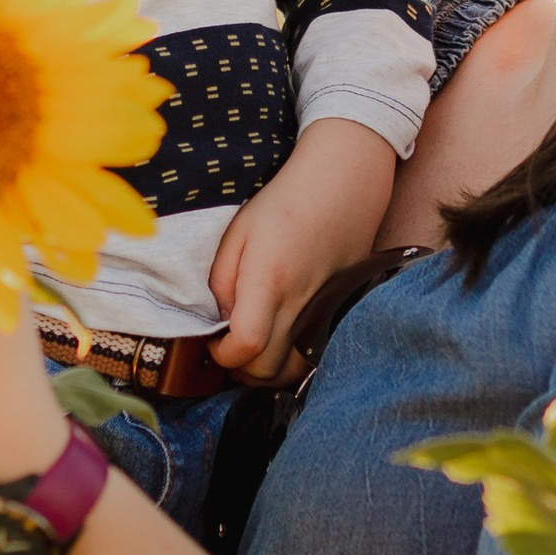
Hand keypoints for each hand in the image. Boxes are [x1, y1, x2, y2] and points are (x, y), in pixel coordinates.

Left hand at [207, 118, 398, 382]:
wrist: (343, 182)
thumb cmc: (286, 201)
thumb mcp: (238, 232)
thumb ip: (223, 281)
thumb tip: (222, 321)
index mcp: (270, 281)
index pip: (246, 345)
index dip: (221, 356)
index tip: (212, 343)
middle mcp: (301, 303)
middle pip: (268, 370)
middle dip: (240, 369)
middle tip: (228, 348)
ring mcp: (326, 310)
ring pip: (296, 371)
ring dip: (268, 372)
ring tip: (254, 349)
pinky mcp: (341, 310)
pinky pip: (316, 353)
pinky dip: (295, 361)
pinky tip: (282, 342)